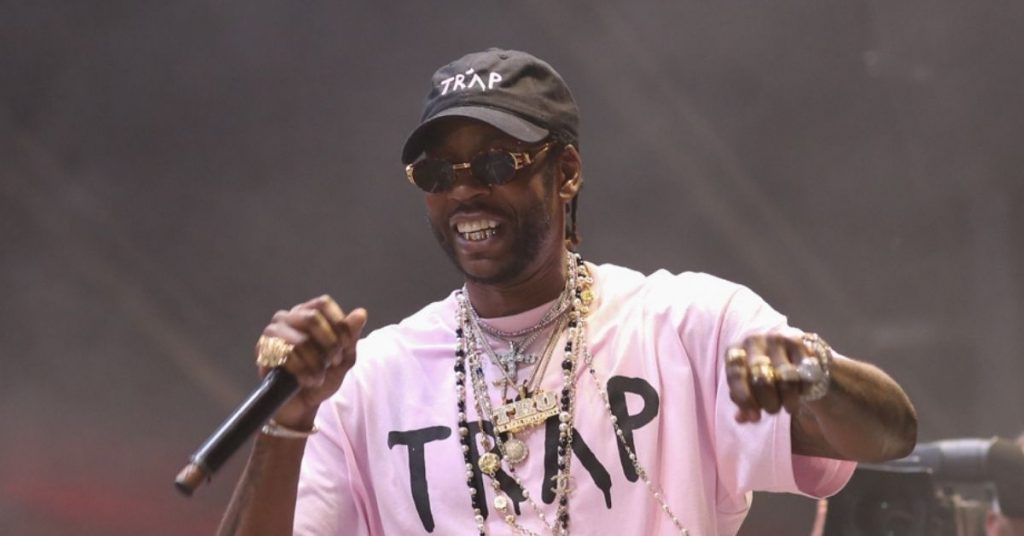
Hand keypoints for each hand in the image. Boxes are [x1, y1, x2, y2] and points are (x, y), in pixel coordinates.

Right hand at [255, 295, 367, 428]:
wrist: (303, 403)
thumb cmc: (324, 376)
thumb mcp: (344, 357)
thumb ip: (351, 336)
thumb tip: (361, 313)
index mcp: (308, 312)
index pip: (323, 303)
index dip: (338, 324)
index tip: (345, 346)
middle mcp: (288, 317)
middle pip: (311, 318)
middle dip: (329, 344)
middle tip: (333, 362)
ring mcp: (273, 332)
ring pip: (300, 340)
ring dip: (315, 363)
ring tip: (319, 377)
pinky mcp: (263, 350)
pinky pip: (286, 356)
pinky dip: (302, 371)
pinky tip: (307, 380)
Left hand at [725, 333, 814, 422]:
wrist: (788, 352)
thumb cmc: (762, 374)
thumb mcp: (749, 387)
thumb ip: (744, 404)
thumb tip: (742, 418)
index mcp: (734, 351)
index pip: (735, 375)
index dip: (745, 398)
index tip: (755, 417)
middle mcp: (753, 341)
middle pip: (762, 379)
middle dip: (769, 402)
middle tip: (773, 411)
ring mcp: (775, 338)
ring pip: (786, 378)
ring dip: (788, 399)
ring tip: (788, 407)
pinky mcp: (798, 341)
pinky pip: (803, 374)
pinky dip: (803, 389)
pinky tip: (801, 393)